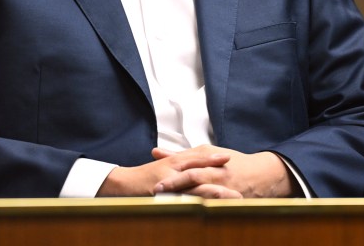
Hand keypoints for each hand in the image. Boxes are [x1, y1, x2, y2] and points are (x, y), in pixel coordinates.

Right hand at [96, 147, 234, 196]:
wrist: (121, 184)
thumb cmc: (141, 179)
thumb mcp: (161, 171)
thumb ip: (175, 167)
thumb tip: (190, 170)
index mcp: (174, 162)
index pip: (199, 157)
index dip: (215, 157)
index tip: (232, 158)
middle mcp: (174, 168)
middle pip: (203, 168)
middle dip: (223, 173)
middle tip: (242, 178)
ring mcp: (169, 180)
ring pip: (197, 183)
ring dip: (217, 190)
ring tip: (235, 196)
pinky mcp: (163, 192)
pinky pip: (184, 197)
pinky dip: (198, 202)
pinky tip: (209, 207)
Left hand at [151, 145, 295, 198]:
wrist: (262, 174)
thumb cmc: (232, 162)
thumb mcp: (206, 153)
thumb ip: (180, 154)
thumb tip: (155, 152)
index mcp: (208, 158)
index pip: (186, 165)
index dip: (170, 173)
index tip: (153, 181)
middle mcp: (216, 170)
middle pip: (193, 177)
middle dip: (175, 185)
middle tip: (157, 192)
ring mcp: (225, 185)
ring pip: (203, 192)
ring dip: (187, 198)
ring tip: (171, 205)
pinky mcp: (232, 198)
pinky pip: (215, 204)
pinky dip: (203, 208)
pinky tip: (193, 214)